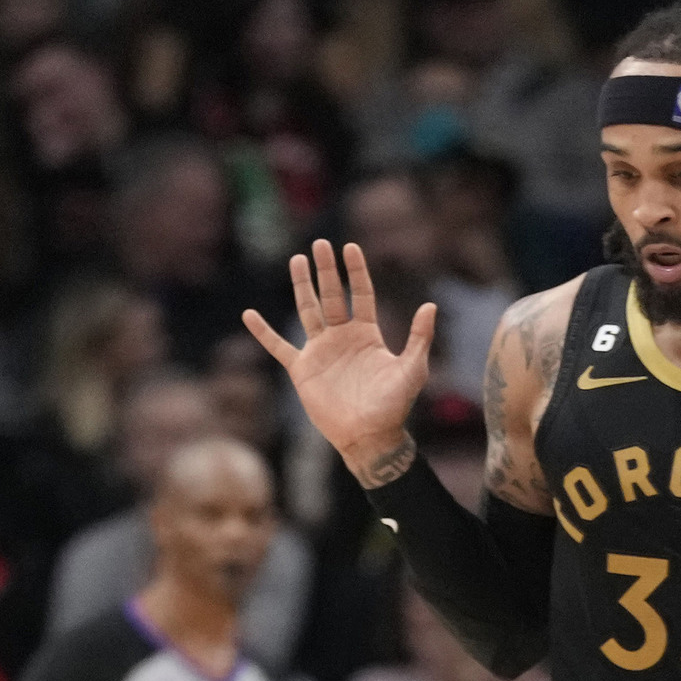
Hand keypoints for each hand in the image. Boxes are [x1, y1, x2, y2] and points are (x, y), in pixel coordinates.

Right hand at [241, 241, 438, 479]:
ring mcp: (321, 351)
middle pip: (332, 295)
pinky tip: (249, 315)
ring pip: (308, 310)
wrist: (368, 437)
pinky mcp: (302, 369)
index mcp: (368, 334)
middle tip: (320, 243)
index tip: (350, 247)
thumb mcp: (412, 369)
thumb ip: (419, 337)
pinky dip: (264, 333)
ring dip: (302, 286)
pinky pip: (279, 347)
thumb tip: (431, 305)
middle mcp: (342, 337)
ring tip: (297, 260)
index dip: (356, 271)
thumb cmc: (393, 406)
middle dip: (327, 270)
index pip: (361, 294)